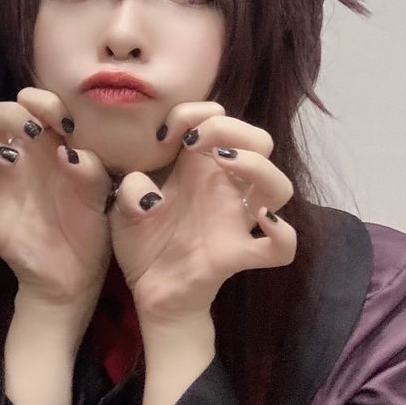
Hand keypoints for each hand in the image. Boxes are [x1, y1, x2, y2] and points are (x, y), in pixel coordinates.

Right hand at [0, 88, 112, 304]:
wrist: (77, 275)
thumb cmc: (89, 223)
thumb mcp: (101, 193)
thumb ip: (92, 170)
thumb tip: (69, 154)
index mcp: (42, 145)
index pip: (27, 104)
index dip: (40, 102)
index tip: (63, 123)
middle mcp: (13, 160)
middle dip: (5, 114)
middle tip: (31, 133)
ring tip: (10, 163)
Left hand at [109, 102, 296, 324]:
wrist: (148, 291)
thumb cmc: (143, 242)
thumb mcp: (123, 207)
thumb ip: (128, 189)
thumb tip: (146, 190)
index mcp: (198, 169)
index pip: (219, 119)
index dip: (195, 113)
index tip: (164, 133)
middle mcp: (223, 189)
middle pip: (260, 140)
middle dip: (232, 127)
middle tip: (192, 142)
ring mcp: (236, 221)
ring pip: (280, 186)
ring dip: (258, 166)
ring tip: (224, 162)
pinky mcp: (238, 255)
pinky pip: (281, 249)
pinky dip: (282, 234)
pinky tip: (263, 221)